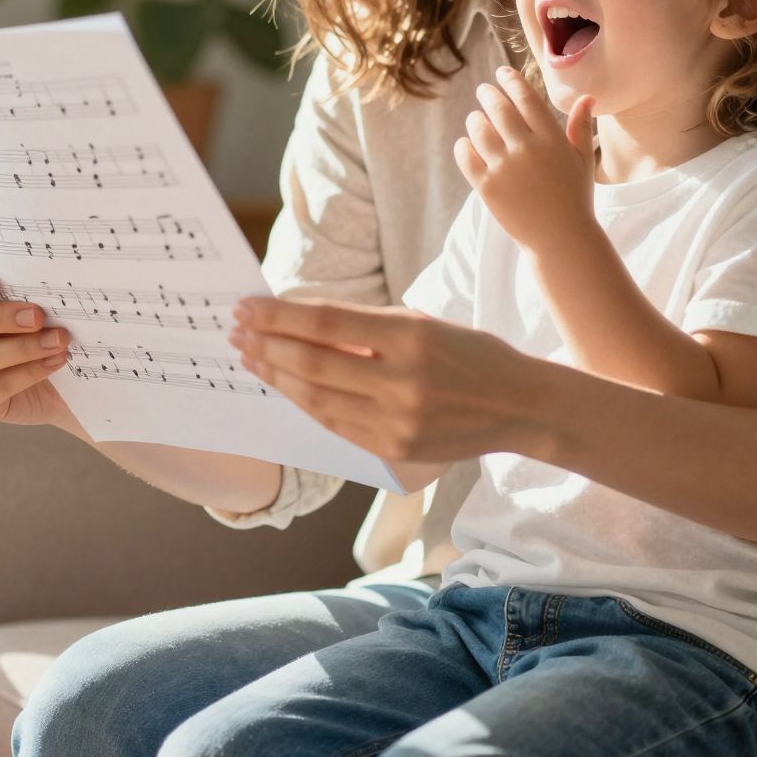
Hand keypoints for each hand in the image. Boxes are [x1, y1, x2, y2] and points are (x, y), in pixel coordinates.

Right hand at [0, 264, 72, 427]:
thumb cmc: (40, 332)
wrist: (56, 381)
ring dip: (24, 348)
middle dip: (2, 317)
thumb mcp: (33, 308)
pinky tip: (55, 361)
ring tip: (59, 340)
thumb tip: (50, 281)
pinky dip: (30, 372)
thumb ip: (28, 293)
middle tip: (38, 316)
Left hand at [229, 297, 552, 464]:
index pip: (327, 322)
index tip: (247, 307)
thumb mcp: (424, 324)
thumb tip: (299, 321)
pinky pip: (334, 424)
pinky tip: (285, 387)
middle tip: (236, 330)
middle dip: (267, 344)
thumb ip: (366, 326)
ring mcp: (397, 421)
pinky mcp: (394, 450)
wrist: (520, 406)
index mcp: (411, 337)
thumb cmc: (470, 355)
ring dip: (276, 375)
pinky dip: (304, 404)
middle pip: (313, 362)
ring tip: (251, 357)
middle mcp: (402, 381)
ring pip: (316, 398)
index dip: (279, 315)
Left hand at [455, 66, 594, 255]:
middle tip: (484, 91)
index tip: (502, 73)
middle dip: (488, 94)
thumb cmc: (574, 198)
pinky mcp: (487, 187)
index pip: (526, 98)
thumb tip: (586, 97)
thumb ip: (581, 127)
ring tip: (476, 119)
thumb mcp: (583, 161)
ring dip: (475, 119)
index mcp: (552, 139)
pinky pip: (466, 156)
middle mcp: (527, 149)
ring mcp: (505, 168)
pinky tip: (466, 144)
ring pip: (478, 129)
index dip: (511, 81)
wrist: (560, 239)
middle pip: (498, 108)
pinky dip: (463, 146)